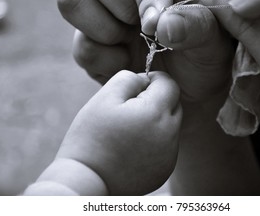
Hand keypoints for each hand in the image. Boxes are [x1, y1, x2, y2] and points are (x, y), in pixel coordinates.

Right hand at [57, 0, 233, 101]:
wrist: (190, 95)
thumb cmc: (205, 60)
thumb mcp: (214, 43)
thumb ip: (196, 27)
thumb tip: (162, 24)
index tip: (157, 26)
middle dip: (118, 3)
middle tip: (142, 31)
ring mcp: (103, 17)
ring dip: (102, 28)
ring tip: (129, 48)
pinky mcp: (91, 47)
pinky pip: (80, 46)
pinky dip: (104, 61)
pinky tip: (127, 67)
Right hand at [57, 70, 181, 194]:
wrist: (86, 181)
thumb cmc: (91, 137)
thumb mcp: (105, 98)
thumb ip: (129, 79)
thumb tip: (145, 80)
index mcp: (156, 113)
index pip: (170, 84)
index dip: (152, 80)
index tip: (134, 89)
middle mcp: (170, 134)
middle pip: (173, 104)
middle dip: (155, 100)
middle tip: (128, 110)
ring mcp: (170, 155)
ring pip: (170, 125)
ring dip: (155, 121)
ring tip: (128, 130)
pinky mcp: (165, 170)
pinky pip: (166, 146)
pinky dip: (153, 141)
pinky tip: (131, 148)